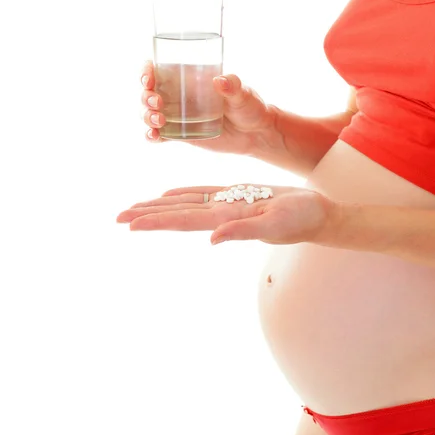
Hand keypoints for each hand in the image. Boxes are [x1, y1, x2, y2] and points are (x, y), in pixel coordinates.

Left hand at [116, 184, 341, 245]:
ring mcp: (228, 205)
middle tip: (117, 217)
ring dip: (159, 206)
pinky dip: (183, 194)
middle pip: (178, 214)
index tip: (129, 223)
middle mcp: (222, 214)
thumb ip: (245, 232)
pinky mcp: (237, 195)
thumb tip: (212, 240)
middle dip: (147, 215)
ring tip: (134, 208)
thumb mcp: (276, 226)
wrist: (318, 215)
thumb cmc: (302, 220)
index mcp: (226, 220)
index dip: (156, 221)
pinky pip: (204, 194)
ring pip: (186, 204)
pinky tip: (169, 196)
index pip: (184, 221)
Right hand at [140, 61, 277, 154]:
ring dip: (147, 116)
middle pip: (149, 92)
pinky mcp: (181, 135)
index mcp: (189, 79)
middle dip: (146, 96)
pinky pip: (160, 135)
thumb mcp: (243, 94)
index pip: (159, 70)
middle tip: (158, 103)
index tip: (149, 78)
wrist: (256, 134)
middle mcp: (179, 96)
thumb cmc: (250, 107)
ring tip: (160, 121)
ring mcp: (178, 116)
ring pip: (150, 113)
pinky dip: (152, 136)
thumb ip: (233, 86)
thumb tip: (220, 80)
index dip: (146, 71)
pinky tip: (153, 137)